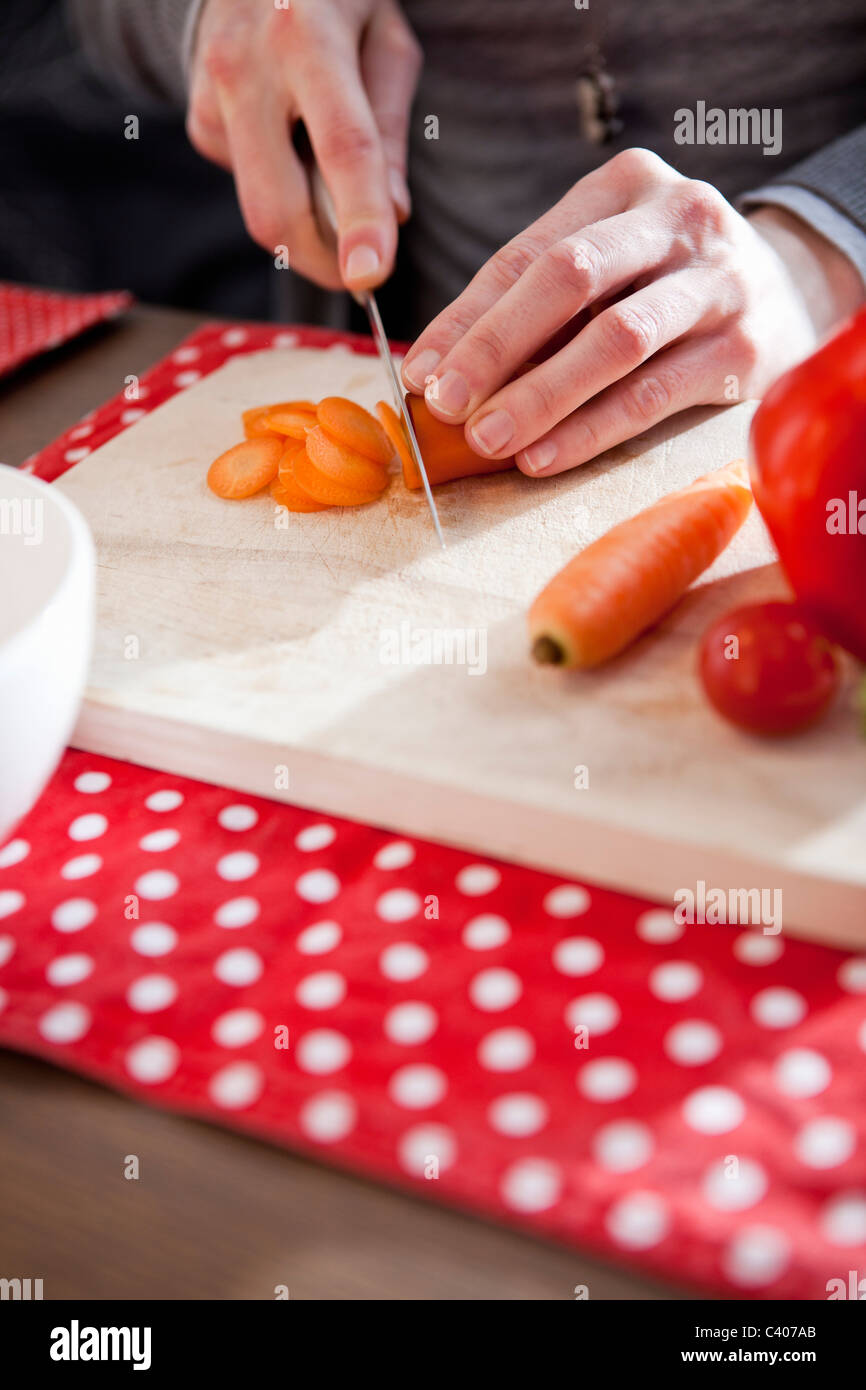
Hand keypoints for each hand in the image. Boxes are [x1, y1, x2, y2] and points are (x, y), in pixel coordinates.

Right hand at [187, 0, 421, 290]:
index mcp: (307, 37)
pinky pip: (250, 187)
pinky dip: (284, 186)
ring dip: (308, 223)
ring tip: (329, 168)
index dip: (358, 220)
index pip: (342, 147)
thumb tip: (395, 216)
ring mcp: (212, 99)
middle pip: (277, 207)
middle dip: (323, 261)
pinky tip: (292, 138)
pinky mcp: (199, 124)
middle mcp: (246, 67)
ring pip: (261, 209)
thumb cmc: (337, 0)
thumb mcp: (386, 39)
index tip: (370, 277)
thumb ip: (389, 127)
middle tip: (362, 274)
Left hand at [401, 148, 864, 475]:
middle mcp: (680, 218)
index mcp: (627, 185)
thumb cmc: (666, 285)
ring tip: (488, 439)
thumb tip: (433, 370)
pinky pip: (655, 395)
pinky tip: (544, 457)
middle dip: (496, 346)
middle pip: (569, 277)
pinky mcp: (747, 349)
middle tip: (444, 403)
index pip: (529, 253)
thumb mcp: (607, 267)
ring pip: (615, 339)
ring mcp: (720, 283)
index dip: (467, 317)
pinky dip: (592, 429)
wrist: (790, 297)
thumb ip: (531, 305)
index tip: (420, 373)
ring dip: (541, 395)